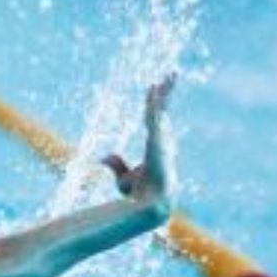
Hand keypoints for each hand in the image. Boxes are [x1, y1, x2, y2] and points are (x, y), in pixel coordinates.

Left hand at [101, 74, 175, 216]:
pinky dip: (155, 102)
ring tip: (171, 73)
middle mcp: (162, 141)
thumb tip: (104, 156)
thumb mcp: (123, 179)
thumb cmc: (139, 196)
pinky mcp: (157, 140)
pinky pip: (155, 117)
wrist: (150, 204)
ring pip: (162, 110)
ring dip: (165, 91)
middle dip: (167, 92)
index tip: (154, 89)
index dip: (154, 106)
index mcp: (155, 148)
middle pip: (163, 111)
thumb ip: (116, 165)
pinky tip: (154, 88)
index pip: (154, 121)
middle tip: (171, 74)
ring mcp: (161, 140)